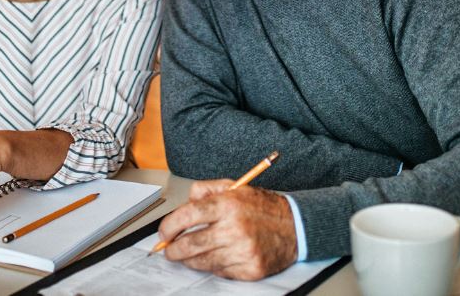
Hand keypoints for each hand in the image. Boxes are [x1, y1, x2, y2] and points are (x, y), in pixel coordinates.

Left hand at [157, 179, 297, 279]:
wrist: (296, 227)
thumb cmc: (263, 208)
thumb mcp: (235, 187)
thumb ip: (207, 189)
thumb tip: (185, 203)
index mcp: (229, 204)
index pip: (187, 216)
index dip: (169, 226)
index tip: (163, 233)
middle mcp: (235, 228)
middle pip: (190, 244)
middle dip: (173, 250)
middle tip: (168, 250)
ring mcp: (243, 251)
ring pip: (202, 262)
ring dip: (190, 260)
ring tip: (187, 255)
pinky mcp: (250, 269)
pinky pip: (220, 272)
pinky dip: (213, 266)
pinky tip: (216, 257)